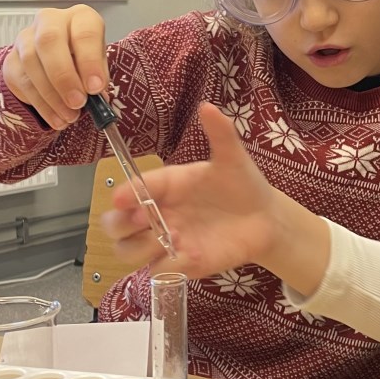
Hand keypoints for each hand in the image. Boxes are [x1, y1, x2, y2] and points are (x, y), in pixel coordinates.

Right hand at [2, 4, 108, 129]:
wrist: (58, 63)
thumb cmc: (84, 61)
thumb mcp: (98, 66)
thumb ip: (98, 77)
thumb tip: (96, 95)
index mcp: (80, 17)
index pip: (84, 32)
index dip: (89, 61)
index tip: (95, 88)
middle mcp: (51, 21)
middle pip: (49, 41)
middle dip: (64, 76)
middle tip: (78, 103)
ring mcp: (26, 38)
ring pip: (31, 62)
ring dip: (52, 95)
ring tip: (70, 116)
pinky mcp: (11, 59)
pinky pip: (21, 81)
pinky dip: (40, 104)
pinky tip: (55, 117)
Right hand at [104, 103, 327, 285]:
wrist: (264, 219)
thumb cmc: (242, 185)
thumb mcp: (233, 158)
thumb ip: (220, 134)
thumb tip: (208, 107)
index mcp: (165, 185)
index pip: (133, 188)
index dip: (124, 193)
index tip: (123, 198)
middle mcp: (158, 213)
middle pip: (114, 224)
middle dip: (119, 224)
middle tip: (142, 220)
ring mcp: (165, 240)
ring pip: (126, 252)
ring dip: (139, 248)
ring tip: (172, 239)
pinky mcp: (179, 263)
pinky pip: (158, 272)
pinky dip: (169, 267)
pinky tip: (194, 256)